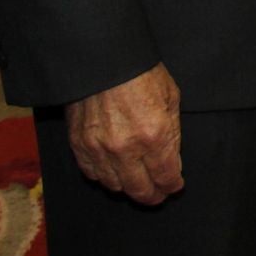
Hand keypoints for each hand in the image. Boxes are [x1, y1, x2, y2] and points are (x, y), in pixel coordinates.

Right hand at [65, 63, 183, 203]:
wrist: (104, 59)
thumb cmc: (142, 73)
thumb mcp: (171, 98)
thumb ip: (172, 132)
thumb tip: (171, 159)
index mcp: (154, 135)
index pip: (166, 176)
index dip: (172, 186)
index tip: (175, 187)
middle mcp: (126, 148)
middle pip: (140, 189)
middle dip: (152, 195)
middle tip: (158, 195)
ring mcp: (99, 149)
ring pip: (115, 185)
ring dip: (128, 187)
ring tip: (137, 184)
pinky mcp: (79, 144)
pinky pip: (92, 173)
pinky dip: (104, 177)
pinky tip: (113, 173)